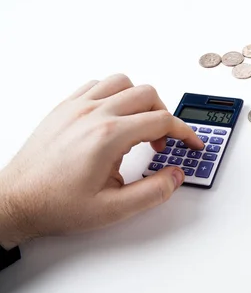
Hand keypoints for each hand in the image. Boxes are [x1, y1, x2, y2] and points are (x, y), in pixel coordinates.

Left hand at [0, 74, 203, 248]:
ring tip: (141, 124)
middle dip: (165, 116)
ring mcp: (76, 107)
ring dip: (140, 100)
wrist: (16, 201)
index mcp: (108, 136)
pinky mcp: (64, 108)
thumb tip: (175, 175)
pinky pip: (97, 84)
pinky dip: (115, 94)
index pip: (162, 121)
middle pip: (147, 95)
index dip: (185, 132)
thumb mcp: (113, 210)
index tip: (191, 143)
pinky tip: (115, 115)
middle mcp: (93, 114)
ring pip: (123, 82)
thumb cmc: (55, 204)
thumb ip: (153, 192)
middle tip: (162, 142)